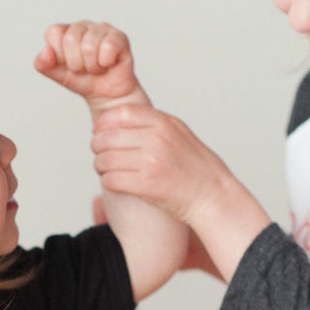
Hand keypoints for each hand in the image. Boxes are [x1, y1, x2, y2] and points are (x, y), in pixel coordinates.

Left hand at [35, 21, 149, 112]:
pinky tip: (108, 64)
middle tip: (83, 68)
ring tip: (95, 67)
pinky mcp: (119, 37)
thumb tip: (45, 51)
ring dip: (91, 65)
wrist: (106, 94)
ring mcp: (102, 29)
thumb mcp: (58, 75)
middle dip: (75, 63)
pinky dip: (105, 63)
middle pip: (70, 39)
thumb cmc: (83, 80)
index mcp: (65, 31)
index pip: (54, 32)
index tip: (67, 63)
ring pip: (89, 46)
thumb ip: (44, 64)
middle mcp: (83, 26)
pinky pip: (107, 47)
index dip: (59, 53)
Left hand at [92, 102, 271, 283]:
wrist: (212, 195)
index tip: (99, 132)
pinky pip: (111, 180)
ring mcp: (150, 163)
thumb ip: (152, 122)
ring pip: (105, 160)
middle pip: (107, 138)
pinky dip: (108, 182)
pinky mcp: (145, 186)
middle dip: (97, 147)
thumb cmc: (195, 166)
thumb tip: (117, 118)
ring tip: (107, 170)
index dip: (104, 123)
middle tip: (101, 154)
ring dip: (100, 166)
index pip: (120, 114)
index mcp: (164, 123)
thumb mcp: (178, 132)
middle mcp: (156, 140)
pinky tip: (116, 182)